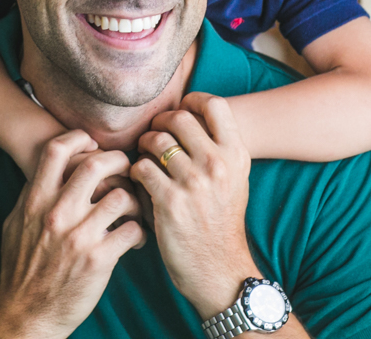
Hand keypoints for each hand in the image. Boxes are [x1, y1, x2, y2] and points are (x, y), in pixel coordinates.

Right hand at [0, 130, 145, 338]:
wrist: (26, 314)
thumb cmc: (20, 269)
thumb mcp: (14, 225)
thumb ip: (31, 196)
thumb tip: (46, 172)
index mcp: (35, 201)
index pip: (56, 151)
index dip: (78, 138)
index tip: (93, 143)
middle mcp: (57, 214)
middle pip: (95, 164)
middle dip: (118, 160)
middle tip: (127, 168)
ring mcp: (79, 236)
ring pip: (121, 196)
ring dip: (135, 199)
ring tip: (137, 207)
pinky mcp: (99, 259)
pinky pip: (133, 230)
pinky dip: (140, 230)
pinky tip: (136, 237)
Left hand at [131, 92, 257, 319]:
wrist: (219, 269)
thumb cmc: (221, 221)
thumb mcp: (234, 179)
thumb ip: (218, 148)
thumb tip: (189, 114)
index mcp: (236, 155)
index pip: (215, 105)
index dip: (192, 101)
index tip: (180, 110)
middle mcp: (217, 164)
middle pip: (178, 118)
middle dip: (160, 123)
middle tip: (154, 136)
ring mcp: (194, 183)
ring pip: (156, 141)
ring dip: (144, 146)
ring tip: (144, 159)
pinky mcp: (170, 202)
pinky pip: (141, 168)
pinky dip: (135, 172)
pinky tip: (139, 182)